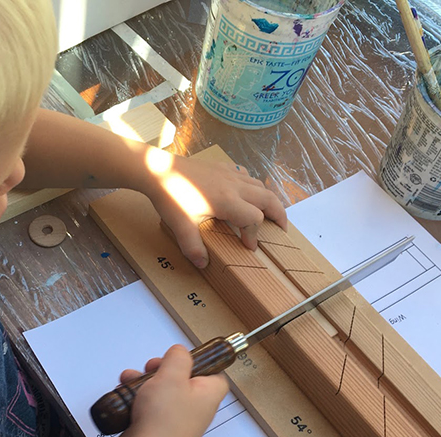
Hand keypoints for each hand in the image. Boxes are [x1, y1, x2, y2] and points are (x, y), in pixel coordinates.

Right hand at [113, 345, 228, 436]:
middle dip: (162, 370)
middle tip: (152, 368)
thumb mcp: (172, 375)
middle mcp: (197, 409)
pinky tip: (127, 395)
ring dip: (145, 382)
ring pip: (163, 392)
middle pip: (184, 380)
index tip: (181, 357)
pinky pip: (151, 408)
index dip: (198, 361)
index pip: (214, 371)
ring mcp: (178, 421)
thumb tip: (180, 352)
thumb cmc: (163, 421)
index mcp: (208, 395)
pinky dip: (139, 399)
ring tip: (131, 380)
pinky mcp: (160, 430)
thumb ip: (178, 357)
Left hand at [140, 152, 286, 267]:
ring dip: (268, 200)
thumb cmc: (170, 196)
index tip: (249, 247)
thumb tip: (203, 265)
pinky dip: (253, 186)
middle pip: (269, 199)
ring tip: (269, 214)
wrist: (157, 169)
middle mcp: (234, 186)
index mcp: (228, 201)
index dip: (255, 236)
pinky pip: (246, 175)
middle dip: (279, 215)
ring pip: (260, 185)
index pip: (255, 220)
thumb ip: (194, 248)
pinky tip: (246, 193)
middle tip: (282, 230)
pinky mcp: (221, 167)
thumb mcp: (181, 227)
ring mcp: (229, 174)